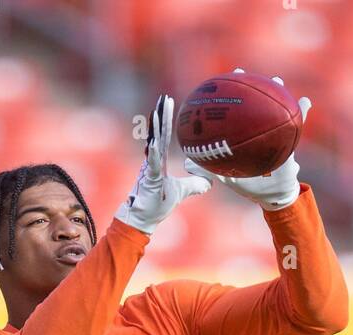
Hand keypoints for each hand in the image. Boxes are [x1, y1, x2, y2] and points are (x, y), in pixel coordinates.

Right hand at [115, 94, 211, 234]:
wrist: (143, 219)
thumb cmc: (158, 205)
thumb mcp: (181, 192)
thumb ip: (194, 185)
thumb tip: (209, 181)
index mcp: (159, 161)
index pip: (165, 136)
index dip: (167, 120)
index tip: (169, 103)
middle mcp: (152, 161)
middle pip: (158, 134)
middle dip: (161, 116)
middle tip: (165, 98)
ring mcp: (149, 169)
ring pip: (153, 144)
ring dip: (155, 129)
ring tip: (157, 112)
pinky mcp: (148, 180)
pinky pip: (152, 165)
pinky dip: (153, 153)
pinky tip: (154, 143)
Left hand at [184, 75, 310, 210]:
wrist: (274, 195)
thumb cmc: (252, 185)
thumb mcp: (228, 178)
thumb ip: (206, 170)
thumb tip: (186, 164)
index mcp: (242, 136)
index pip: (232, 111)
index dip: (225, 95)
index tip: (218, 81)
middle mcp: (256, 131)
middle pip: (251, 104)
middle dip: (247, 87)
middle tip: (240, 71)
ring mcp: (273, 132)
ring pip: (273, 108)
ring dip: (277, 94)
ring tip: (276, 80)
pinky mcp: (290, 139)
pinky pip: (298, 124)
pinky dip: (303, 112)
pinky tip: (307, 101)